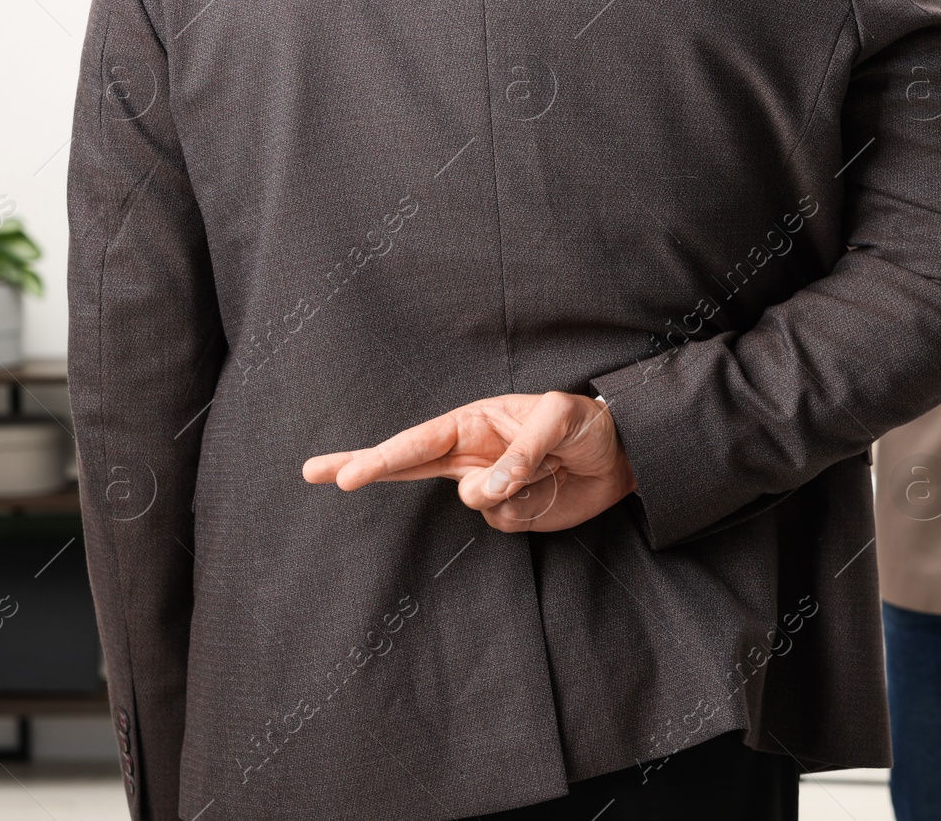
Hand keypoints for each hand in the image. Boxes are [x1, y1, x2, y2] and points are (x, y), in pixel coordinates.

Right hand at [302, 392, 635, 532]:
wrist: (622, 458)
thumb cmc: (588, 424)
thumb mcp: (562, 418)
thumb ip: (521, 451)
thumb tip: (485, 490)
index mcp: (474, 421)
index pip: (419, 441)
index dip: (381, 458)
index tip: (344, 475)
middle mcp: (471, 454)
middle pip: (405, 466)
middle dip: (366, 468)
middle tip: (318, 474)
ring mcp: (487, 486)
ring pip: (475, 503)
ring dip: (513, 489)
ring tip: (549, 467)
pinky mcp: (509, 514)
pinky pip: (504, 521)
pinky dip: (529, 507)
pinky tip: (551, 488)